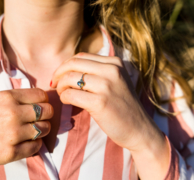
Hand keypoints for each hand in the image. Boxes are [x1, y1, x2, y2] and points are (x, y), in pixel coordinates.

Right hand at [0, 89, 52, 178]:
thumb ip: (15, 99)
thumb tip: (39, 100)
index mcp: (7, 97)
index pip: (41, 95)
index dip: (44, 100)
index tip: (42, 105)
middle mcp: (12, 113)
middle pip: (47, 111)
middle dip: (46, 115)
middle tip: (40, 119)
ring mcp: (12, 134)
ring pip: (44, 129)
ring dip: (41, 130)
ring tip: (31, 131)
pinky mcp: (10, 152)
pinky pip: (36, 146)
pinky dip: (35, 144)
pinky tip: (26, 143)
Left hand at [51, 53, 169, 178]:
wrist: (139, 130)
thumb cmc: (122, 107)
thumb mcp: (115, 82)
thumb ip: (97, 72)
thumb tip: (67, 70)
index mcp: (115, 62)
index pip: (81, 56)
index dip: (65, 65)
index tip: (59, 77)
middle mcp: (112, 70)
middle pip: (73, 64)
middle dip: (58, 74)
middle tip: (54, 85)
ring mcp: (106, 85)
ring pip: (69, 78)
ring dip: (60, 87)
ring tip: (62, 95)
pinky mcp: (100, 102)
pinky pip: (70, 94)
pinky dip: (64, 98)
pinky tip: (67, 102)